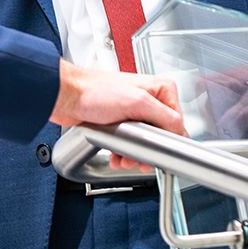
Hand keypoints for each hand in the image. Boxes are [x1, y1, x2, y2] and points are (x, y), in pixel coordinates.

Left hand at [51, 59, 186, 169]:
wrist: (67, 97)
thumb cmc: (94, 91)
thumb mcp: (136, 103)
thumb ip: (163, 117)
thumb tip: (180, 132)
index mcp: (161, 89)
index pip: (177, 123)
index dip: (167, 141)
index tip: (157, 152)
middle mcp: (150, 100)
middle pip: (161, 136)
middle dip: (147, 151)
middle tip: (137, 158)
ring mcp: (136, 112)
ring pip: (145, 143)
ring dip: (134, 155)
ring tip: (123, 158)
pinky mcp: (122, 122)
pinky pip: (131, 144)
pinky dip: (124, 153)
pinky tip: (116, 155)